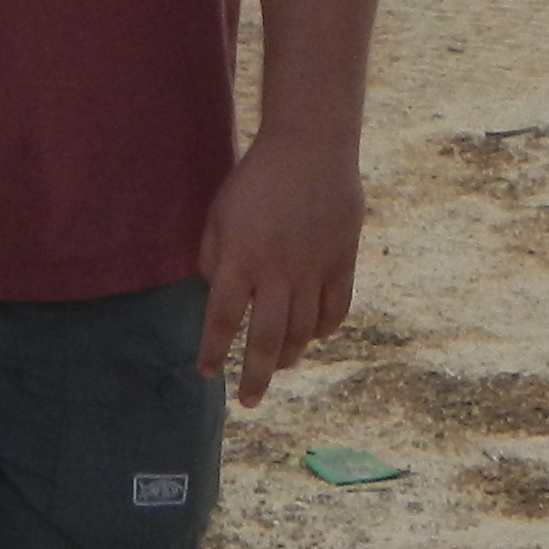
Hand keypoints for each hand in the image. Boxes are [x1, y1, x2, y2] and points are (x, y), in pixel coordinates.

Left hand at [198, 129, 364, 407]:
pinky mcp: (343, 262)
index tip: (205, 372)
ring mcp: (314, 270)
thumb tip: (213, 294)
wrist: (311, 147)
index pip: (221, 319)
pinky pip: (335, 310)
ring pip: (302, 331)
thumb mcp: (219, 213)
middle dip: (255, 376)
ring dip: (287, 356)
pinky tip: (311, 336)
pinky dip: (323, 330)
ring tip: (277, 368)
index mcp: (241, 259)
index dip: (211, 350)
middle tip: (249, 400)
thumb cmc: (256, 178)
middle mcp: (277, 272)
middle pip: (265, 340)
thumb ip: (212, 256)